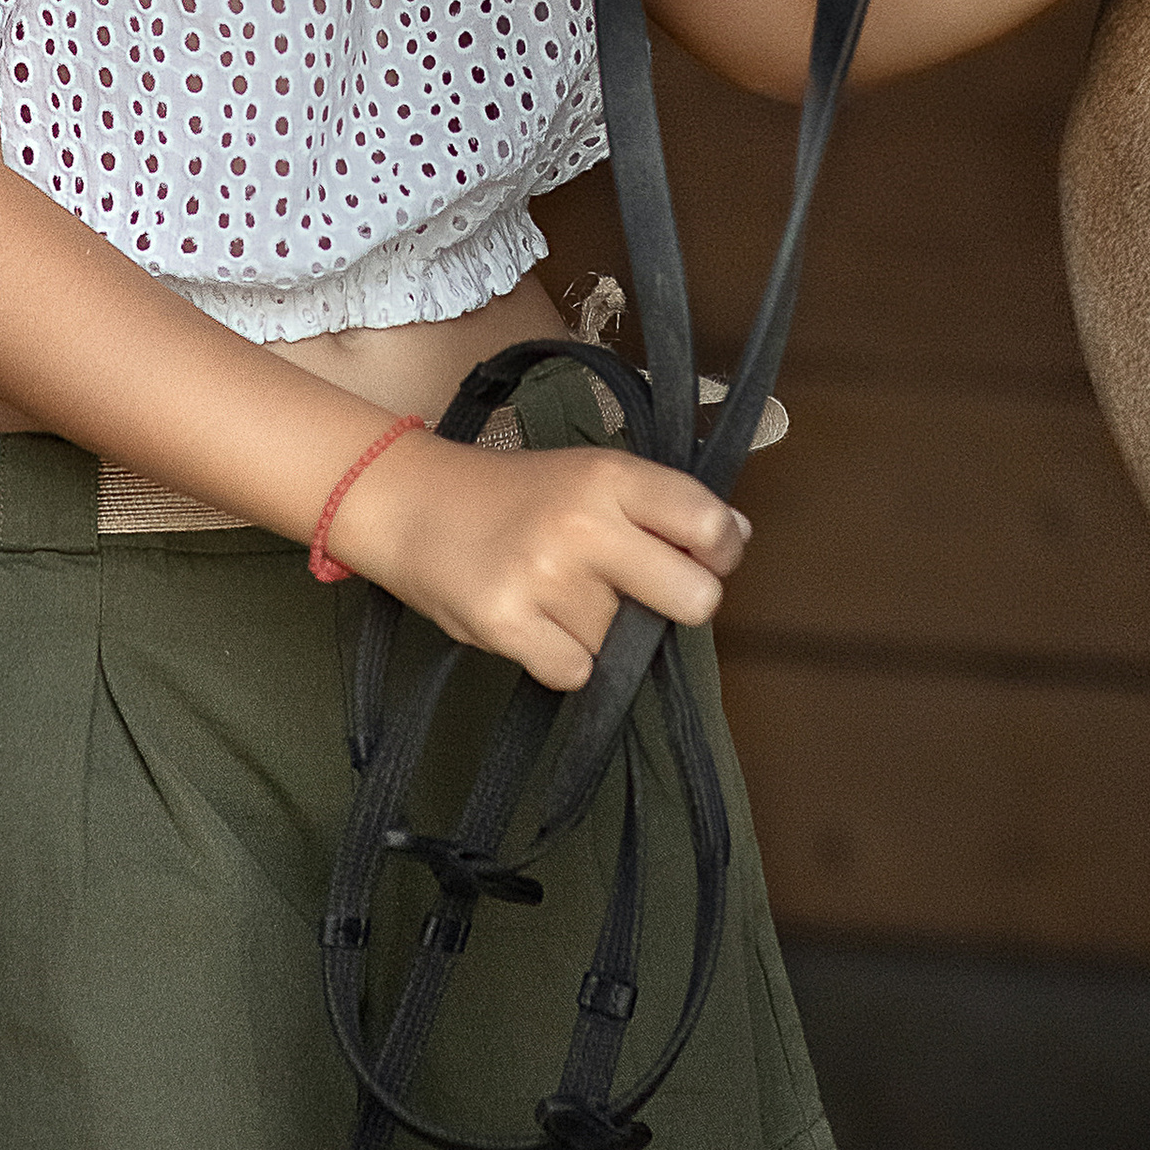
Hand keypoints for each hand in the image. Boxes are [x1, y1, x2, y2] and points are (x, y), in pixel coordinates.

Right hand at [337, 432, 752, 690]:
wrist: (414, 505)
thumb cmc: (514, 494)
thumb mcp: (590, 475)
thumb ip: (660, 504)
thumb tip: (735, 536)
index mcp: (611, 476)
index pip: (707, 524)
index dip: (720, 552)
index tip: (703, 558)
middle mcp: (584, 524)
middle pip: (692, 599)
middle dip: (676, 606)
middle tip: (639, 593)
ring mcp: (544, 578)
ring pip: (624, 645)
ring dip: (602, 633)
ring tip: (559, 595)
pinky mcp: (507, 625)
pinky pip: (576, 674)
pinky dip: (562, 660)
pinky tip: (536, 622)